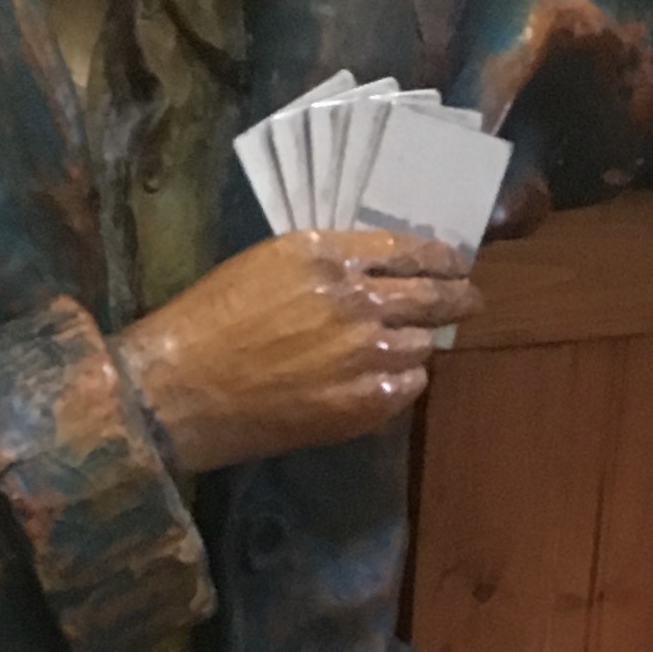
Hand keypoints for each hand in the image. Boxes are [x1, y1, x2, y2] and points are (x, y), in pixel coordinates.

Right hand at [115, 229, 480, 475]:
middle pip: (434, 294)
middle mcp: (357, 299)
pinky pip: (409, 385)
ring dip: (422, 342)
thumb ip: (328, 262)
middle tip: (470, 300)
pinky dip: (403, 379)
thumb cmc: (211, 320)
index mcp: (329, 255)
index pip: (409, 250)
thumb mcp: (269, 263)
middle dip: (459, 296)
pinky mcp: (364, 402)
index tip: (456, 263)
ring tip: (413, 344)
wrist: (182, 389)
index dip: (442, 257)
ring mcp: (365, 353)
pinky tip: (382, 379)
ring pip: (425, 343)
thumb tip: (377, 271)